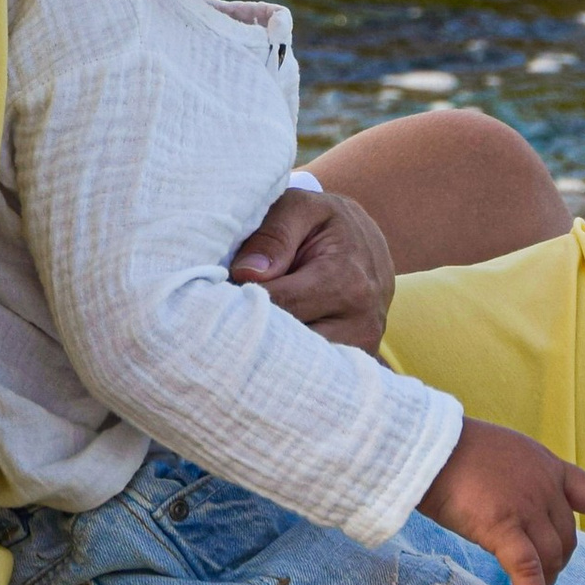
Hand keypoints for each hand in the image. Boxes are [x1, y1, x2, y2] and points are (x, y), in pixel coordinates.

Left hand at [229, 181, 394, 352]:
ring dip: (266, 353)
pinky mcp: (353, 367)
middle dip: (251, 331)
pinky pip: (309, 377)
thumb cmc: (324, 224)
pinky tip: (266, 347)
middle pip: (287, 345)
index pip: (276, 304)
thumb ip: (273, 234)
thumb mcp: (300, 208)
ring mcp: (359, 351)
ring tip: (243, 331)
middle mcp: (359, 324)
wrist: (367, 246)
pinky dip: (284, 366)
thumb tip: (246, 273)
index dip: (240, 298)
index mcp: (345, 280)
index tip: (216, 292)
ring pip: (296, 369)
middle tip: (220, 318)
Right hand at [419, 415, 584, 584]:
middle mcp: (544, 486)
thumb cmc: (453, 451)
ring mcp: (527, 506)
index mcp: (546, 465)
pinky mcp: (504, 527)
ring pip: (549, 558)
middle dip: (554, 568)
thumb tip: (521, 521)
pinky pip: (527, 571)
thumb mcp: (502, 457)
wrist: (427, 447)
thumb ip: (521, 484)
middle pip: (566, 540)